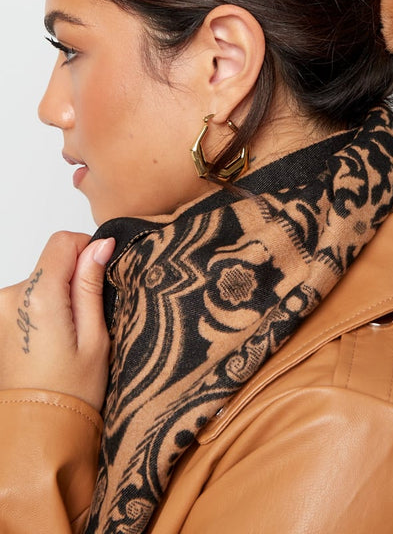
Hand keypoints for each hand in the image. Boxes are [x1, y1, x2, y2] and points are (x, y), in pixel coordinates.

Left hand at [0, 232, 114, 410]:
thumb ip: (92, 285)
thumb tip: (99, 246)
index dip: (88, 248)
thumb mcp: (96, 336)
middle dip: (74, 279)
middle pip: (51, 262)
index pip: (63, 241)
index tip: (102, 272)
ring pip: (40, 281)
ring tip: (69, 336)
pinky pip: (27, 300)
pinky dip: (44, 310)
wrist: (37, 432)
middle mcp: (10, 298)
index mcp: (38, 298)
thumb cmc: (71, 392)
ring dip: (59, 296)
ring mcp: (0, 311)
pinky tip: (53, 341)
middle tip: (89, 318)